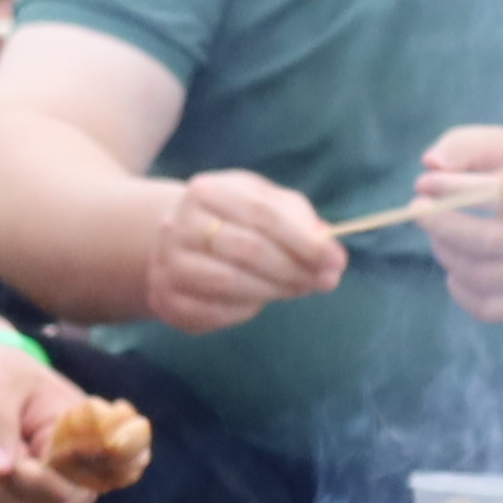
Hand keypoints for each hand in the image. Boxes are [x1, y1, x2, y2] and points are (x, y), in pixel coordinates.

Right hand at [142, 167, 346, 333]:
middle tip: (323, 281)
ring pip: (231, 283)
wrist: (179, 242)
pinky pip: (216, 312)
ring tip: (298, 289)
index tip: (335, 259)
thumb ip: (303, 226)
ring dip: (275, 290)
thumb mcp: (266, 205)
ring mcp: (168, 264)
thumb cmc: (236, 221)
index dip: (304, 239)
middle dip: (294, 268)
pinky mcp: (167, 300)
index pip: (263, 214)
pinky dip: (246, 310)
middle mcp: (179, 224)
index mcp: (207, 190)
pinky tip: (258, 300)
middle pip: (248, 250)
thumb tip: (334, 261)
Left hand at [410, 123, 502, 325]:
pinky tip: (454, 271)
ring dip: (448, 254)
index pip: (500, 191)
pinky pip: (489, 309)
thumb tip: (430, 164)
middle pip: (490, 239)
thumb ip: (468, 145)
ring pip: (485, 275)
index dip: (455, 189)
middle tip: (417, 209)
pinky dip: (461, 291)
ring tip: (438, 238)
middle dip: (443, 225)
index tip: (424, 183)